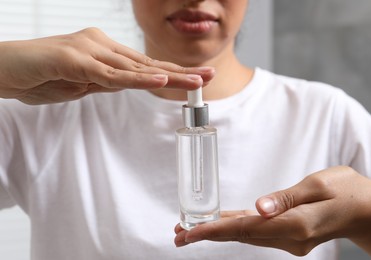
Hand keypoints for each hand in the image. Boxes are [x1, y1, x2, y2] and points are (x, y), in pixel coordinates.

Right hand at [0, 27, 214, 103]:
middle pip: (147, 63)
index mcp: (104, 52)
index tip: (195, 78)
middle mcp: (101, 46)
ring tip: (196, 81)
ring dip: (168, 75)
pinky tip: (159, 79)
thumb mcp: (81, 84)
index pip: (144, 65)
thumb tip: (126, 85)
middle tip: (209, 76)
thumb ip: (105, 82)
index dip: (171, 72)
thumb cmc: (41, 75)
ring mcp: (89, 50)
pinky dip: (136, 78)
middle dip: (180, 71)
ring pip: (135, 67)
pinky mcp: (74, 60)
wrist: (5, 69)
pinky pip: (110, 73)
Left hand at [174, 166, 370, 258]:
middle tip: (178, 235)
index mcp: (296, 224)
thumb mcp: (320, 185)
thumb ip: (286, 198)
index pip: (245, 228)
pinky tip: (221, 224)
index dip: (214, 230)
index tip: (189, 232)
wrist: (369, 210)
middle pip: (240, 236)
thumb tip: (258, 207)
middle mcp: (289, 238)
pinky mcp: (290, 236)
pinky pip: (256, 232)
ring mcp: (289, 241)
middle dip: (208, 235)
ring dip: (219, 233)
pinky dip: (236, 228)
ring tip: (190, 230)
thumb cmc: (349, 191)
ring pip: (246, 236)